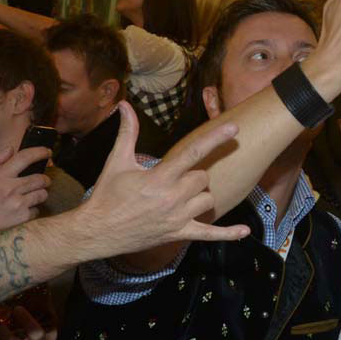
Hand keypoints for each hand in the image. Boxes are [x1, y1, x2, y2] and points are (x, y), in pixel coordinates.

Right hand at [0, 148, 51, 232]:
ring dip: (39, 194)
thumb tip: (10, 149)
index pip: (24, 158)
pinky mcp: (23, 217)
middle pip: (40, 178)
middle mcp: (10, 189)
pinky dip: (33, 210)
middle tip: (39, 182)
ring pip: (43, 194)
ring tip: (28, 197)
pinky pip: (37, 209)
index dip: (40, 152)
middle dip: (43, 179)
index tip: (48, 151)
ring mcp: (17, 204)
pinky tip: (21, 211)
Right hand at [77, 103, 250, 256]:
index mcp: (159, 177)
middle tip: (174, 178)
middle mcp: (172, 198)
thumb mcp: (117, 162)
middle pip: (203, 178)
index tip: (234, 128)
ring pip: (208, 200)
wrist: (96, 231)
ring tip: (180, 196)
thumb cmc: (107, 195)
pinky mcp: (179, 234)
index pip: (193, 153)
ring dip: (200, 195)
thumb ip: (127, 132)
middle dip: (194, 175)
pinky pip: (209, 234)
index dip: (215, 139)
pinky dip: (227, 234)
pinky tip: (244, 232)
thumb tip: (124, 105)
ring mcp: (177, 218)